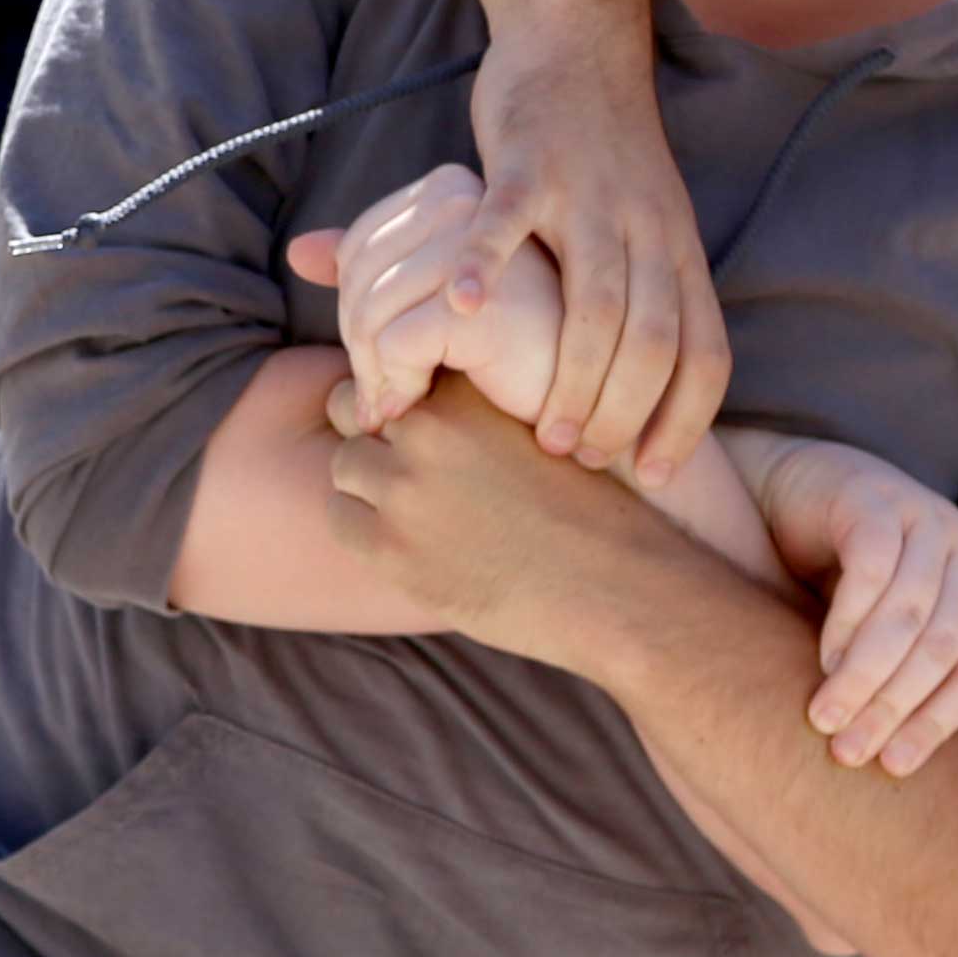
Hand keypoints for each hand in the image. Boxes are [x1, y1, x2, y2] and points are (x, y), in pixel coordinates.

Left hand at [287, 164, 553, 430]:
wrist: (581, 398)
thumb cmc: (518, 349)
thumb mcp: (437, 297)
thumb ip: (377, 268)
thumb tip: (298, 251)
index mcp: (454, 189)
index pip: (358, 245)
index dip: (353, 309)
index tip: (380, 359)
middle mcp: (466, 204)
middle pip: (357, 276)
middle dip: (358, 346)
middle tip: (378, 395)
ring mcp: (478, 249)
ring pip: (369, 312)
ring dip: (373, 374)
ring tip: (394, 408)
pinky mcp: (482, 304)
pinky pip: (393, 344)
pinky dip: (395, 386)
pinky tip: (416, 407)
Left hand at [312, 382, 683, 664]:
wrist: (616, 589)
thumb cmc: (595, 512)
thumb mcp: (548, 426)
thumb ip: (485, 410)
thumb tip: (433, 399)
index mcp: (469, 390)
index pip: (398, 368)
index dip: (404, 396)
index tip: (422, 424)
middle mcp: (431, 429)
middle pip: (356, 408)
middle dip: (375, 434)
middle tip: (409, 466)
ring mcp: (405, 489)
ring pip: (345, 464)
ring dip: (368, 483)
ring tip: (413, 507)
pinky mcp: (391, 548)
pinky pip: (340, 519)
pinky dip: (363, 527)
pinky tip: (407, 541)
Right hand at [468, 18, 730, 481]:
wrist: (578, 44)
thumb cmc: (607, 158)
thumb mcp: (648, 228)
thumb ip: (641, 302)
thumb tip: (629, 397)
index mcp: (679, 251)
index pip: (705, 352)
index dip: (687, 419)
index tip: (657, 474)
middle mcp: (646, 229)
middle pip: (653, 341)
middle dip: (623, 413)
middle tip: (582, 458)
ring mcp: (588, 196)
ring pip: (596, 300)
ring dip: (572, 373)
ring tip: (540, 430)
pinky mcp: (528, 163)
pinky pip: (508, 222)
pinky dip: (487, 266)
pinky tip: (466, 310)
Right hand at [743, 435, 957, 771]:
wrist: (800, 491)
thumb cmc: (851, 573)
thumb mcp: (902, 628)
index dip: (941, 723)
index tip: (894, 767)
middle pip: (943, 647)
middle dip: (895, 706)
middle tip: (848, 750)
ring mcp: (924, 520)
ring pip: (908, 613)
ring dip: (865, 672)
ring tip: (826, 714)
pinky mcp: (876, 499)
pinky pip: (871, 566)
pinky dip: (847, 618)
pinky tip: (823, 654)